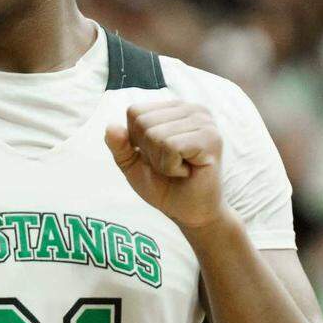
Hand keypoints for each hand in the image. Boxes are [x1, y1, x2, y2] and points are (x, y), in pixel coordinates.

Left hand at [105, 100, 224, 228]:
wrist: (190, 213)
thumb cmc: (164, 186)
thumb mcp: (132, 164)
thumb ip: (119, 145)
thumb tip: (111, 127)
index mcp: (174, 108)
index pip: (135, 112)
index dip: (137, 141)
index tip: (157, 156)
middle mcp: (191, 109)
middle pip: (143, 123)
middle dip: (150, 152)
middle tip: (172, 164)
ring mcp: (204, 121)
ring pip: (156, 135)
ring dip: (162, 162)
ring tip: (180, 168)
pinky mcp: (211, 138)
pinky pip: (171, 147)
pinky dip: (172, 167)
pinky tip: (188, 171)